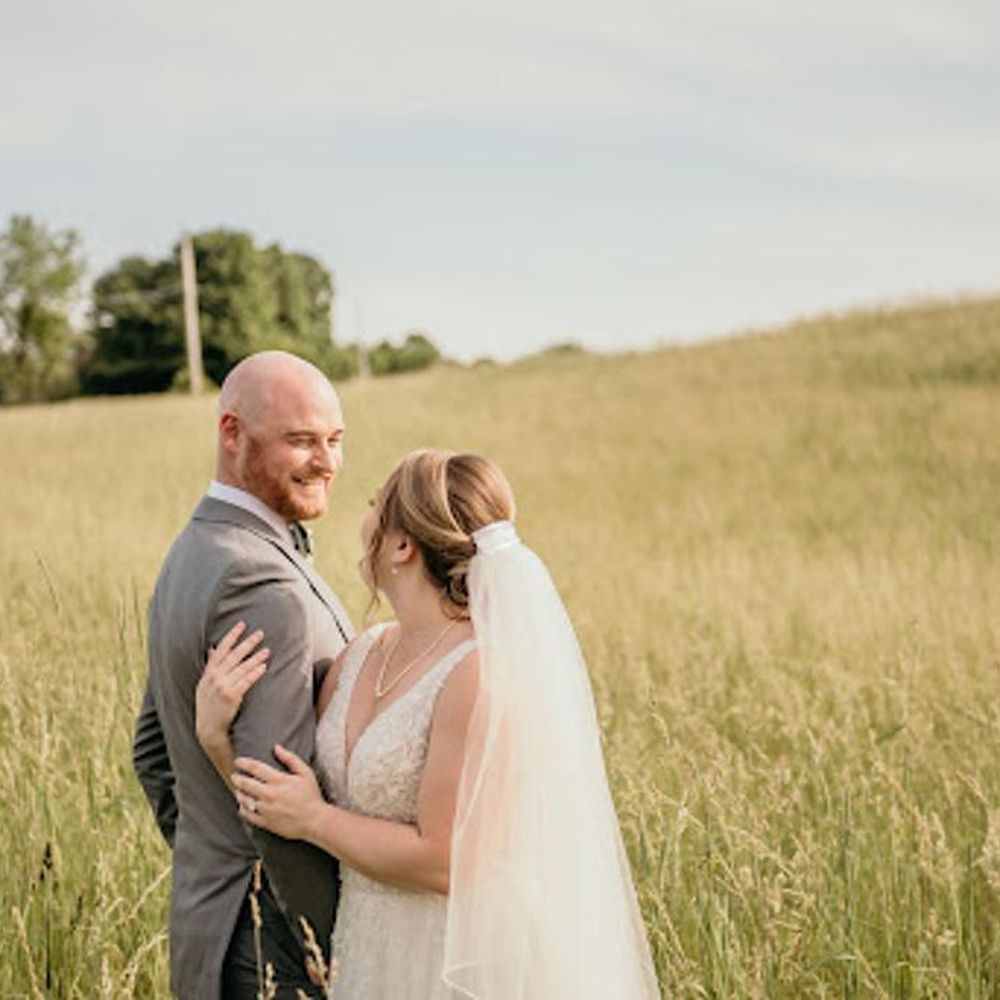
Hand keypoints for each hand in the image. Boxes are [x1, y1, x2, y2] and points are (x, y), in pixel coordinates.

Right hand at [195, 621, 268, 748]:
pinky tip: (264, 667)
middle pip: (234, 655)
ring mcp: (222, 686)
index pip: (221, 649)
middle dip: (248, 642)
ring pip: (242, 667)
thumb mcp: (204, 684)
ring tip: (267, 650)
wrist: (208, 728)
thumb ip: (210, 666)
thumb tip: (213, 649)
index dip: (232, 635)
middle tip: (260, 633)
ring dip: (256, 657)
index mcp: (208, 672)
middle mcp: (214, 677)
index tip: (242, 624)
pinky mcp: (231, 695)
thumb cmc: (208, 706)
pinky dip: (255, 672)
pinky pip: (246, 681)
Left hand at [233, 745, 325, 841]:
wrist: (314, 821)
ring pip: (244, 799)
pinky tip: (243, 805)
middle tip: (234, 775)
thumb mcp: (305, 773)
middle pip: (245, 784)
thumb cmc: (311, 795)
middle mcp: (269, 794)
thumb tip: (276, 747)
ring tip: (238, 789)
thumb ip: (290, 759)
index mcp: (279, 780)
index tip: (237, 761)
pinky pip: (247, 815)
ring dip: (238, 793)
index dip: (244, 763)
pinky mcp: (265, 822)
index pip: (255, 768)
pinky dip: (242, 809)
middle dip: (237, 778)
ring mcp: (266, 809)